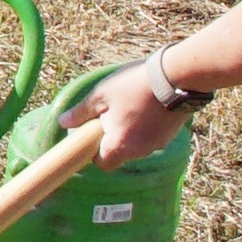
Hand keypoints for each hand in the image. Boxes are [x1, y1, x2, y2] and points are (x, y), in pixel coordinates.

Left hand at [78, 61, 199, 165]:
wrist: (177, 77)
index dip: (94, 152)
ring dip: (130, 132)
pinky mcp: (170, 136)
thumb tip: (63, 122)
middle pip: (120, 154)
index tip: (93, 133)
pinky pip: (151, 137)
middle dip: (112, 138)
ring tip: (130, 105)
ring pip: (136, 145)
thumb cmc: (133, 85)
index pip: (102, 163)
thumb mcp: (101, 94)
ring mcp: (157, 145)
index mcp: (119, 145)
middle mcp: (139, 151)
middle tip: (110, 113)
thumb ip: (81, 112)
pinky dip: (145, 127)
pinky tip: (146, 106)